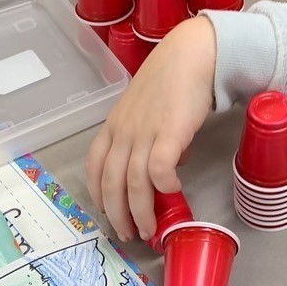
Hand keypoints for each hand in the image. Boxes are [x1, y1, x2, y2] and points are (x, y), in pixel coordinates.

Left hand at [85, 16, 215, 242]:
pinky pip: (159, 171)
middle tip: (127, 232)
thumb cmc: (173, 75)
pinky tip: (174, 190)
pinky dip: (164, 187)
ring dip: (140, 211)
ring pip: (134, 184)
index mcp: (115, 122)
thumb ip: (149, 131)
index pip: (94, 165)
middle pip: (111, 182)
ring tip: (149, 228)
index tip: (106, 211)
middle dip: (117, 213)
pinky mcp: (169, 133)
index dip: (98, 193)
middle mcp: (124, 130)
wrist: (192, 53)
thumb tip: (169, 162)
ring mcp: (145, 132)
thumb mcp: (149, 104)